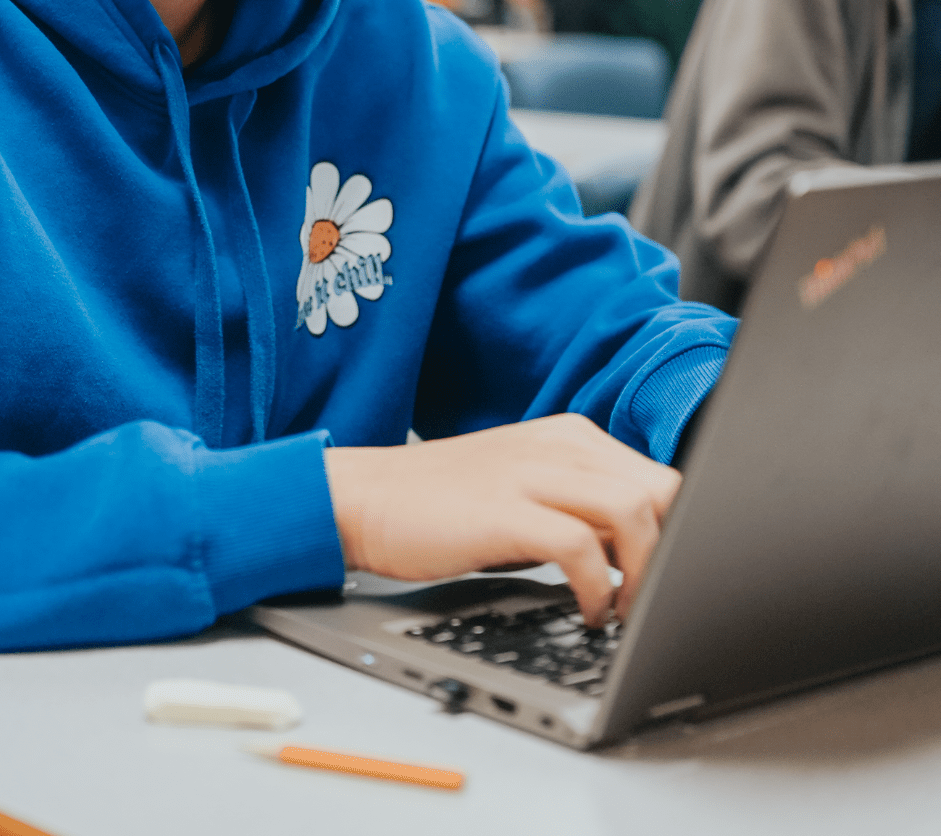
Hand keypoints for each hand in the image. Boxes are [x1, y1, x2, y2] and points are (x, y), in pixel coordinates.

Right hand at [323, 414, 679, 626]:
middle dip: (675, 549)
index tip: (673, 575)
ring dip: (645, 572)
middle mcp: (559, 445)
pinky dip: (598, 588)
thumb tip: (645, 554)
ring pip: (633, 510)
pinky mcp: (503, 510)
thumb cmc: (446, 504)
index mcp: (571, 437)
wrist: (367, 496)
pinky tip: (589, 612)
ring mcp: (530, 473)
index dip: (681, 531)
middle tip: (657, 597)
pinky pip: (579, 546)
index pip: (661, 477)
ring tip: (628, 610)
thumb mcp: (526, 489)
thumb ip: (583, 508)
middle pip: (661, 488)